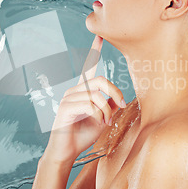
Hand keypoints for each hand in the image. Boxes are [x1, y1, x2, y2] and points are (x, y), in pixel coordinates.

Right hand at [44, 35, 125, 164]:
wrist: (67, 152)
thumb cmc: (83, 135)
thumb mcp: (103, 119)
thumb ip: (110, 106)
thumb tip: (120, 99)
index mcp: (83, 90)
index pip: (89, 67)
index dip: (94, 50)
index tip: (100, 36)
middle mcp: (74, 90)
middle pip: (99, 80)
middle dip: (115, 92)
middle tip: (122, 105)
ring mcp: (68, 98)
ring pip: (96, 95)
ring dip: (107, 110)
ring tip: (107, 121)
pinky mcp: (65, 108)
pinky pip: (89, 105)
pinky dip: (99, 115)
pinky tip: (100, 123)